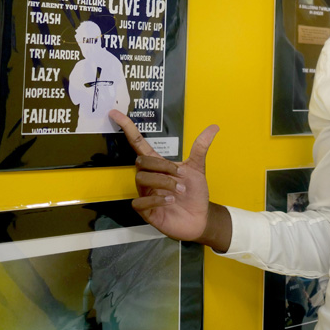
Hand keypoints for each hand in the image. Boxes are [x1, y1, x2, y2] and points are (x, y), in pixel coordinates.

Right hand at [109, 109, 217, 241]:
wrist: (200, 217)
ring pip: (141, 179)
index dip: (127, 128)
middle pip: (141, 162)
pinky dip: (158, 199)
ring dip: (164, 183)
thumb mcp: (197, 168)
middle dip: (163, 167)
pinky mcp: (145, 210)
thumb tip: (214, 126)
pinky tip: (171, 202)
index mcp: (158, 165)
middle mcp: (148, 177)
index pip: (138, 143)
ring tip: (180, 191)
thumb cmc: (194, 193)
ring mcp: (145, 193)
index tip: (115, 112)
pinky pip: (140, 201)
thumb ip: (201, 147)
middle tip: (181, 176)